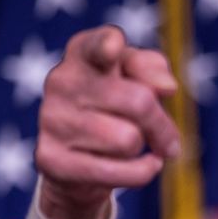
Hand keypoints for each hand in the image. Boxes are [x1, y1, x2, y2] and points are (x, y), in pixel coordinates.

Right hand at [35, 25, 180, 218]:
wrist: (79, 162)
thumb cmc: (116, 108)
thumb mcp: (138, 79)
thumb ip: (152, 69)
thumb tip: (166, 86)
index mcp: (83, 54)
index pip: (96, 46)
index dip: (108, 46)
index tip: (114, 48)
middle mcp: (61, 81)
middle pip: (139, 103)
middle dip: (162, 125)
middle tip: (167, 139)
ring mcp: (51, 120)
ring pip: (129, 139)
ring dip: (142, 148)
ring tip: (131, 146)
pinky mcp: (50, 159)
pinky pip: (120, 171)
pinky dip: (142, 172)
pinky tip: (144, 166)